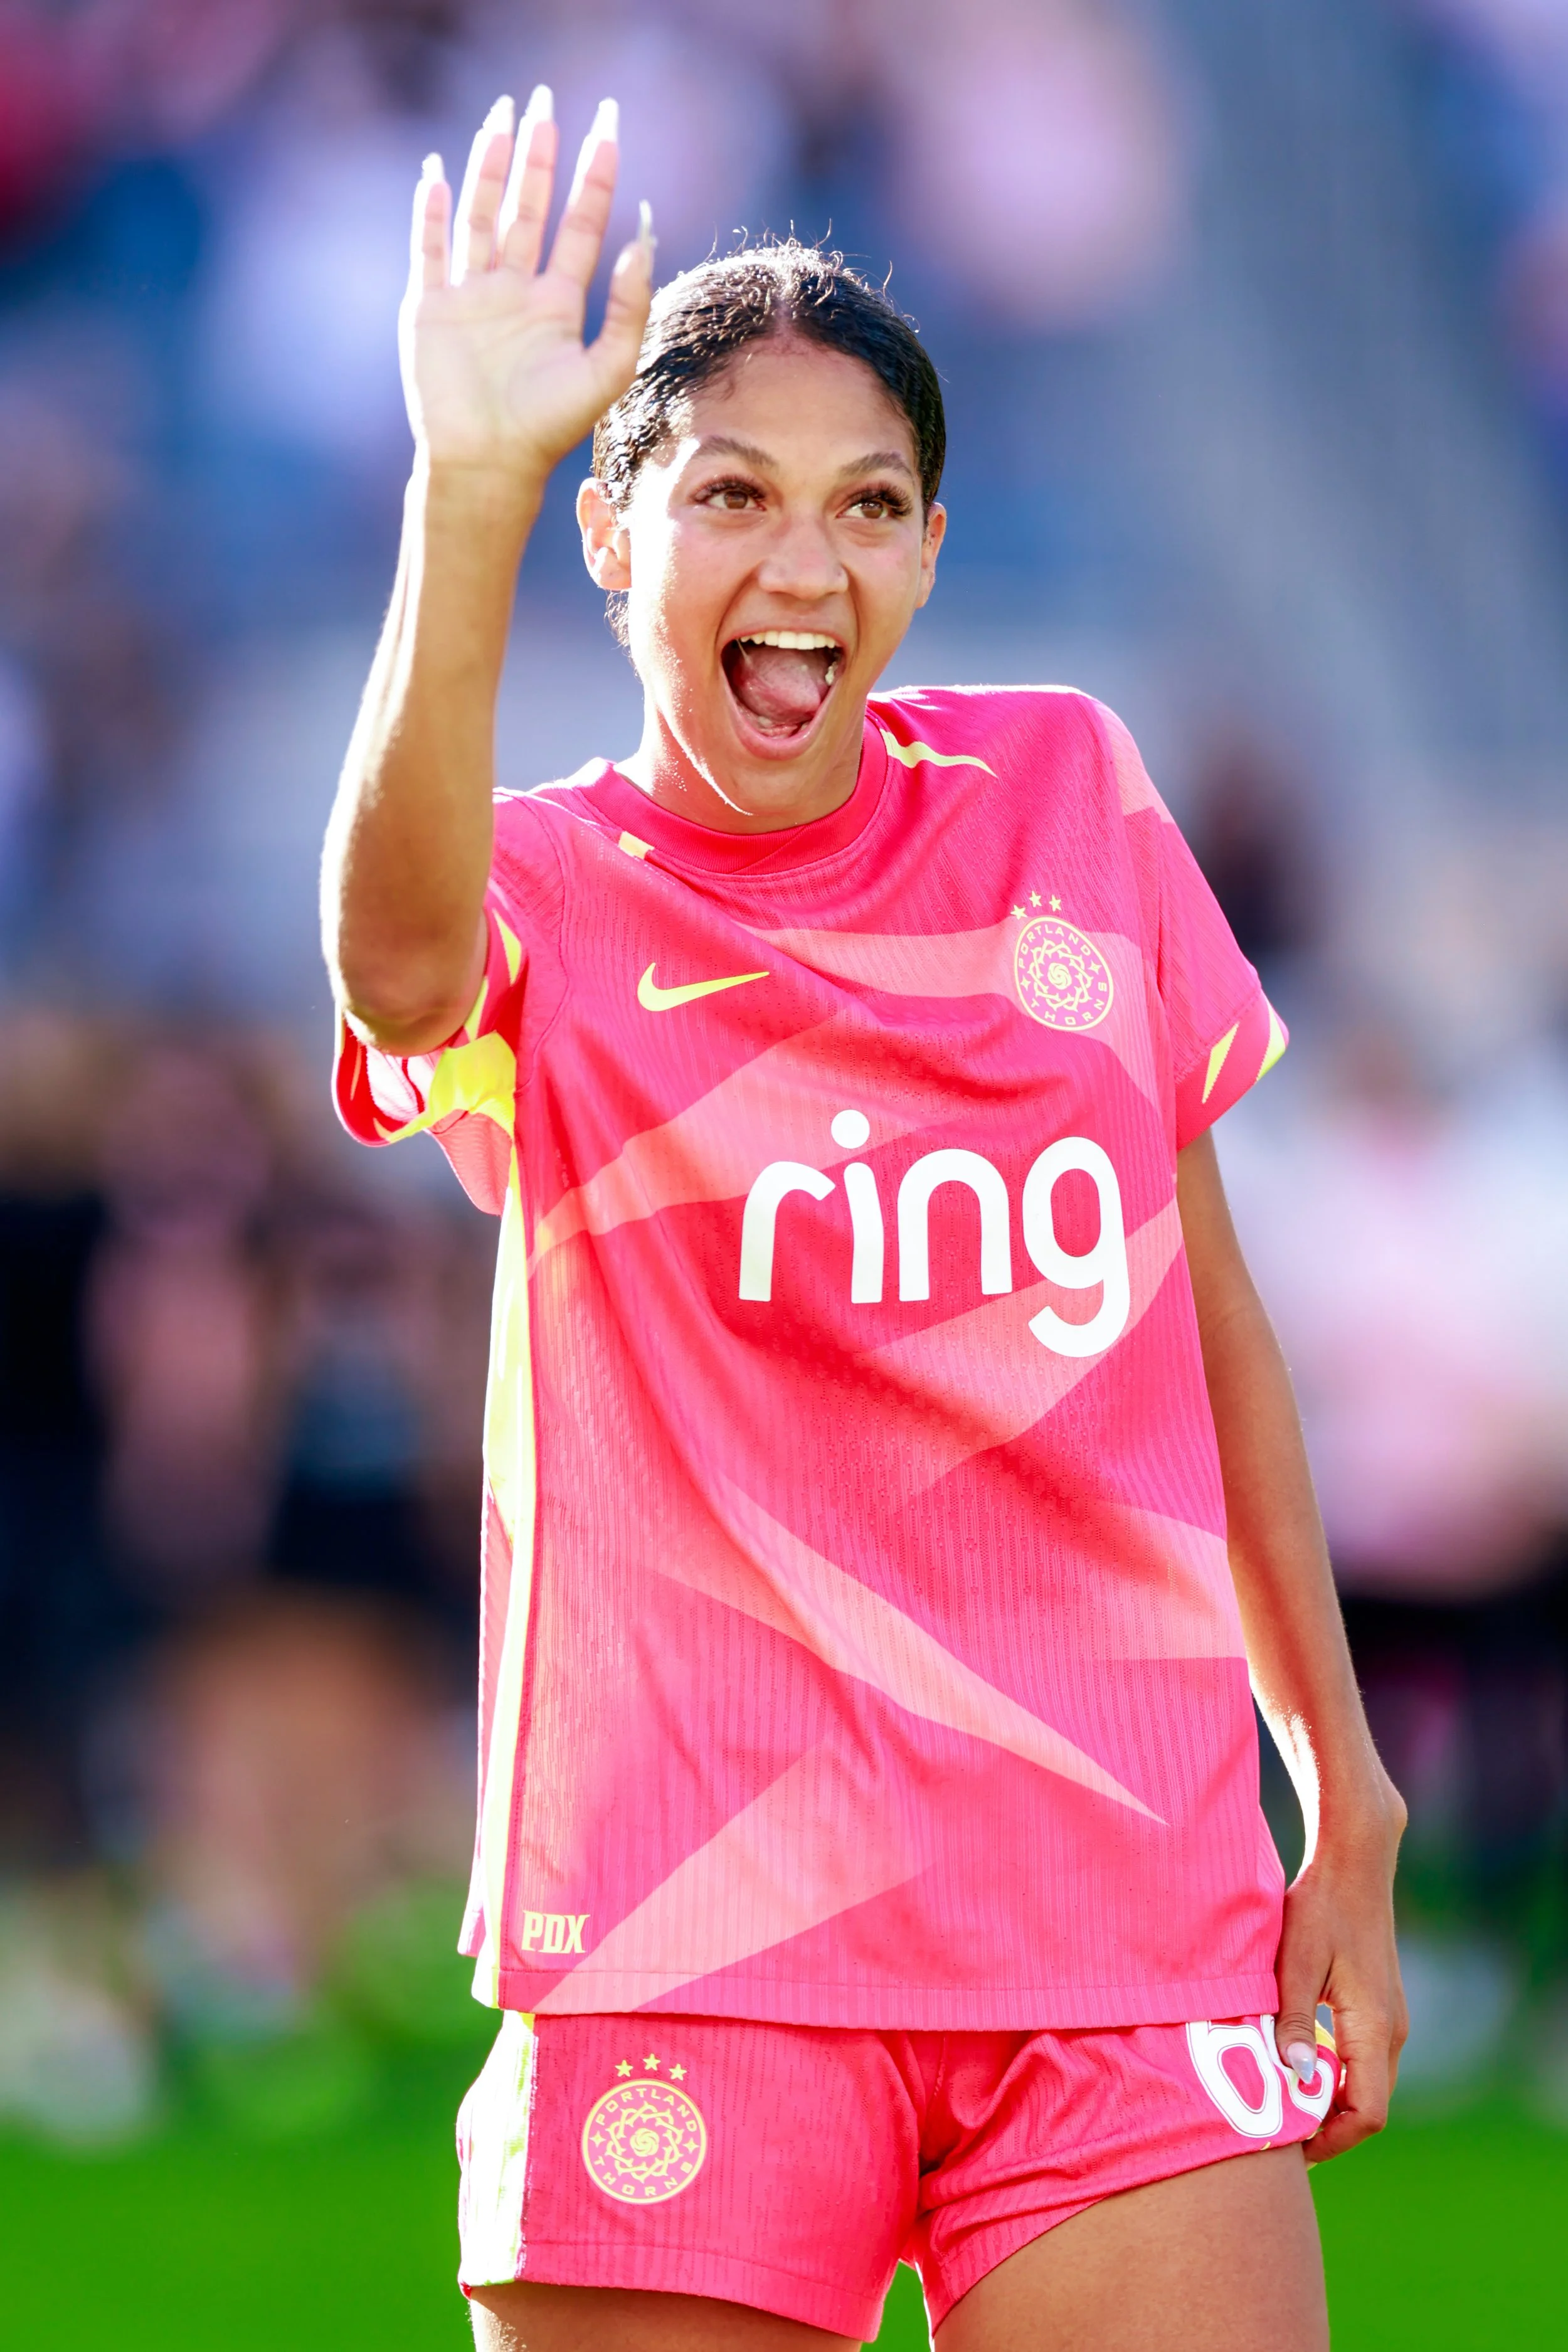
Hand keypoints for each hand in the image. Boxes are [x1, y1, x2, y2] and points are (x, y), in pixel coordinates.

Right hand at [399, 87, 653, 488]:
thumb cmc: (548, 428)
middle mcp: (514, 291)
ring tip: (502, 116)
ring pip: (482, 214)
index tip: (608, 127)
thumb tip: (642, 242)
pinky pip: (429, 248)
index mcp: (556, 303)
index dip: (595, 176)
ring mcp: (471, 295)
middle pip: (529, 206)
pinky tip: (439, 173)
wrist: (488, 463)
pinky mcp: (430, 308)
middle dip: (539, 154)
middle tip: (546, 98)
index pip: (581, 224)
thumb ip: (628, 309)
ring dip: (490, 166)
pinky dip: (432, 212)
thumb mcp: (605, 370)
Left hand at [1272, 1778, 1407, 2160]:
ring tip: (1281, 2107)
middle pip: (1368, 2107)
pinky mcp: (1379, 2008)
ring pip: (1366, 2085)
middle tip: (1276, 2135)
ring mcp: (1389, 2020)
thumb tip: (1293, 2079)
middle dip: (1327, 2129)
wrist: (1354, 1863)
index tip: (1289, 2147)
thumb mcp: (1297, 1962)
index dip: (1331, 2140)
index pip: (1366, 2113)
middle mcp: (1391, 2032)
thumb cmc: (1321, 1907)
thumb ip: (1294, 2021)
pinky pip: (1362, 2061)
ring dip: (1329, 2103)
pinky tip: (1296, 2068)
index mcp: (1374, 2028)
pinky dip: (1334, 2076)